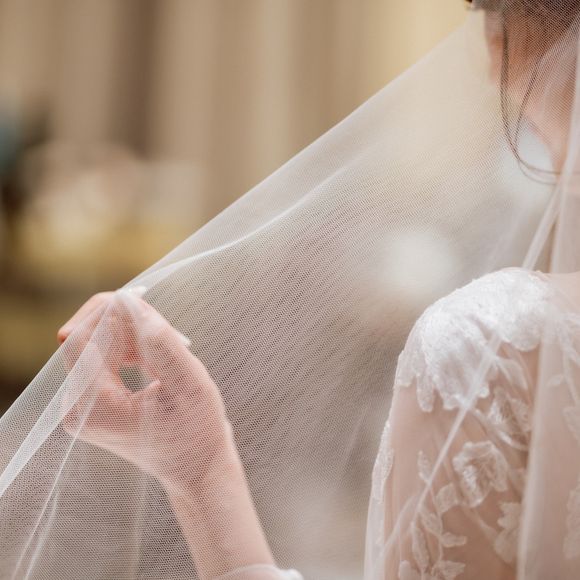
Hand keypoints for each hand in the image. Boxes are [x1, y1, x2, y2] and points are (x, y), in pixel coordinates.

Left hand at [61, 289, 234, 495]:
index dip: (108, 312)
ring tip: (168, 343)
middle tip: (159, 322)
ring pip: (93, 343)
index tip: (143, 299)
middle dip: (119, 321)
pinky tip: (155, 354)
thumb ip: (160, 342)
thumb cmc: (198, 431)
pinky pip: (101, 355)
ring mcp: (81, 405)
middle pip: (83, 338)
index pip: (82, 339)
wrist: (196, 466)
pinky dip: (127, 345)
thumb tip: (132, 303)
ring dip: (128, 333)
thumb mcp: (188, 384)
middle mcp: (77, 407)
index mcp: (95, 407)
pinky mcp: (91, 400)